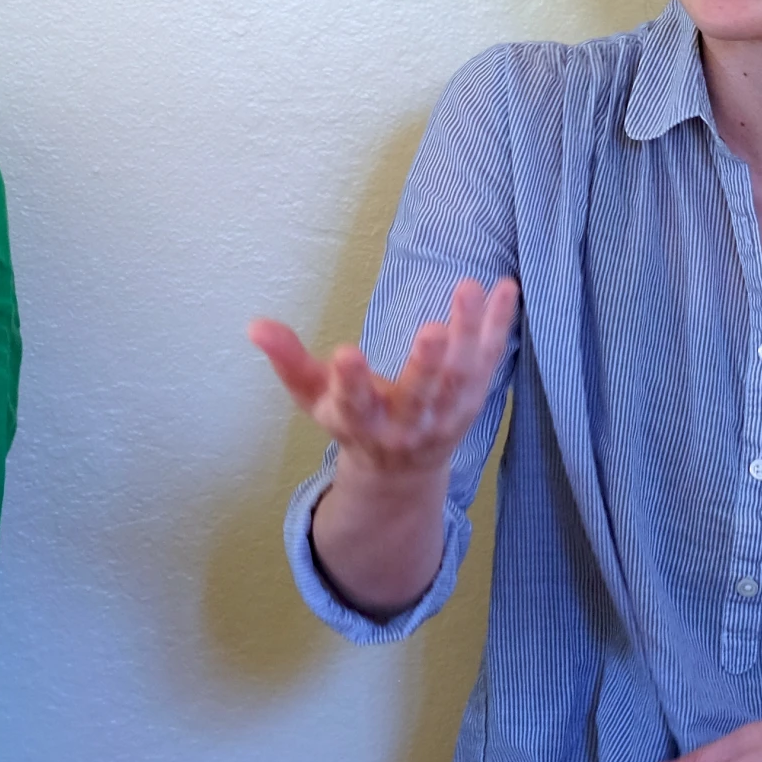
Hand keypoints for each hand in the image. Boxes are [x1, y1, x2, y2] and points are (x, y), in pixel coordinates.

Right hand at [248, 277, 518, 483]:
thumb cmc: (352, 423)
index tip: (345, 353)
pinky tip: (506, 288)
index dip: (349, 381)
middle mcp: (406, 427)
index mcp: (361, 425)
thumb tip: (254, 324)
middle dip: (427, 366)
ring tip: (468, 289)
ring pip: (462, 379)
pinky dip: (499, 327)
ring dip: (470, 334)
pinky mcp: (472, 403)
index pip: (354, 404)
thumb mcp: (314, 399)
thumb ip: (288, 361)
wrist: (401, 473)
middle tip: (433, 330)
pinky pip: (489, 363)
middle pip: (420, 398)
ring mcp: (445, 418)